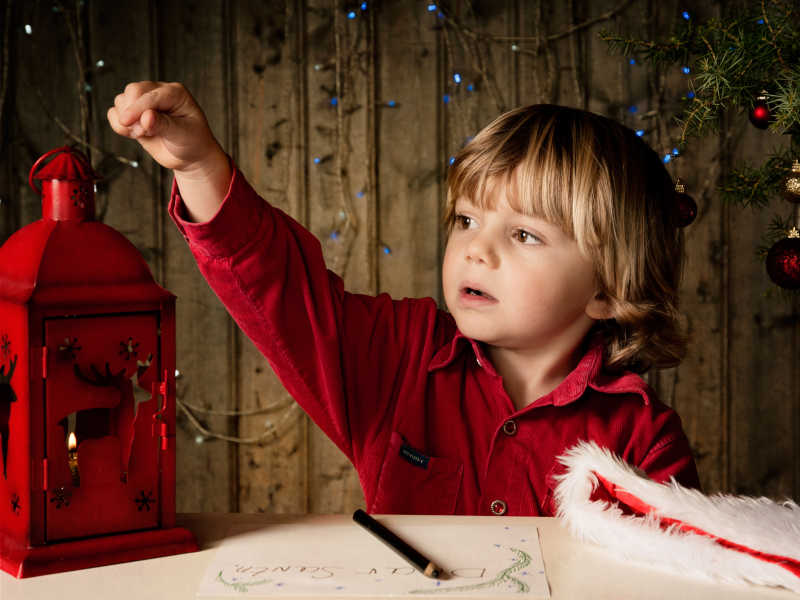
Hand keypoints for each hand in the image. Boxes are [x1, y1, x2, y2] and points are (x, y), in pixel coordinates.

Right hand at [107, 81, 223, 174]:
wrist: (189, 156)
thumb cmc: (193, 142)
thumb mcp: (183, 134)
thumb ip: (164, 125)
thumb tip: (145, 118)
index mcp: (175, 92)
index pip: (150, 94)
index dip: (137, 107)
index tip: (127, 122)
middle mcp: (158, 92)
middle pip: (132, 91)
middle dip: (132, 113)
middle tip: (143, 133)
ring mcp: (145, 102)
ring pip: (121, 100)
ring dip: (126, 120)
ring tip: (144, 134)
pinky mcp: (134, 114)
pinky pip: (114, 112)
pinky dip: (119, 125)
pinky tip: (136, 134)